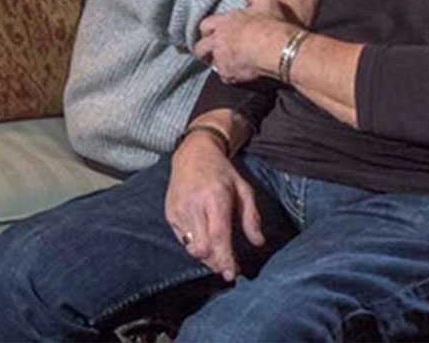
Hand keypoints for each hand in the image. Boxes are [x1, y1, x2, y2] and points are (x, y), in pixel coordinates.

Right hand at [165, 132, 263, 281]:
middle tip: (229, 266)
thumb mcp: (244, 188)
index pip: (219, 235)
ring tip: (219, 254)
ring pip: (192, 248)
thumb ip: (251, 216)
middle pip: (203, 247)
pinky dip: (195, 245)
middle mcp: (194, 205)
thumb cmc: (222, 172)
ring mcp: (179, 210)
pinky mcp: (170, 214)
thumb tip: (258, 242)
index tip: (233, 274)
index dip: (225, 258)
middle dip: (216, 263)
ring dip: (206, 257)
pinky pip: (183, 240)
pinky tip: (205, 239)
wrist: (193, 154)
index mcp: (215, 197)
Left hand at [194, 0, 291, 83]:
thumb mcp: (264, 2)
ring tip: (225, 65)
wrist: (277, 48)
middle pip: (200, 47)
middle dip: (204, 50)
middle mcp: (218, 39)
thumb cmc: (271, 24)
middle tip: (211, 53)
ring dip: (217, 63)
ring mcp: (221, 57)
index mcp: (224, 21)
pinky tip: (239, 73)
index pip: (205, 25)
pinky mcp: (227, 72)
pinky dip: (230, 75)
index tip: (211, 34)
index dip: (207, 30)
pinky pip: (224, 76)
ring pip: (211, 62)